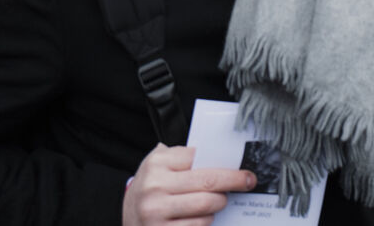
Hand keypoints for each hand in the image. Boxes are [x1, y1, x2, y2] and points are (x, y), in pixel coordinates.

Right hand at [121, 144, 253, 225]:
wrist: (124, 216)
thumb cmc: (150, 187)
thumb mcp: (159, 166)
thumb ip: (183, 158)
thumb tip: (223, 154)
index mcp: (157, 164)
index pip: (199, 157)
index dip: (225, 162)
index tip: (243, 166)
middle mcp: (155, 187)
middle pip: (208, 182)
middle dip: (233, 182)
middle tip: (248, 181)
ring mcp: (157, 212)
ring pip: (207, 206)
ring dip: (220, 204)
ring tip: (220, 201)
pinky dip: (207, 221)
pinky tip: (205, 217)